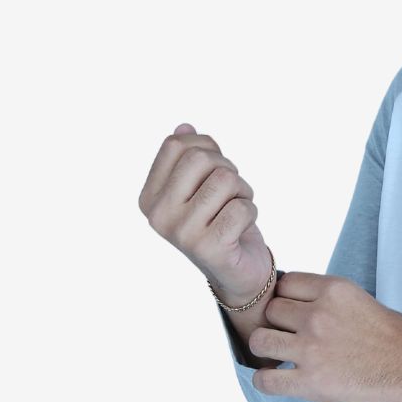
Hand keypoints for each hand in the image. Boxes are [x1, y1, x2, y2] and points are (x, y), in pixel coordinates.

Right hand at [138, 122, 272, 299]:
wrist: (237, 273)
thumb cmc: (221, 223)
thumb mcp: (202, 187)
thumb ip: (190, 157)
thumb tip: (184, 128)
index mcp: (150, 197)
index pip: (176, 144)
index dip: (207, 147)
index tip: (214, 170)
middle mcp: (159, 215)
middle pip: (201, 158)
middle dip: (227, 169)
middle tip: (230, 193)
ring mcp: (181, 233)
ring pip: (225, 180)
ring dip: (242, 191)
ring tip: (235, 210)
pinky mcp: (208, 248)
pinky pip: (241, 207)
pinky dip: (251, 212)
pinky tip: (241, 229)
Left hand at [247, 270, 401, 401]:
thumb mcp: (365, 303)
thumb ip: (333, 303)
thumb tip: (308, 308)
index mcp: (334, 291)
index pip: (285, 283)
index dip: (285, 299)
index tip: (292, 313)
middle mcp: (319, 315)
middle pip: (270, 310)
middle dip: (277, 324)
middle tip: (289, 339)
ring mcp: (312, 348)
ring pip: (259, 340)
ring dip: (267, 350)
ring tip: (280, 359)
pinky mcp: (312, 382)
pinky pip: (265, 380)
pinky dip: (266, 382)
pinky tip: (279, 382)